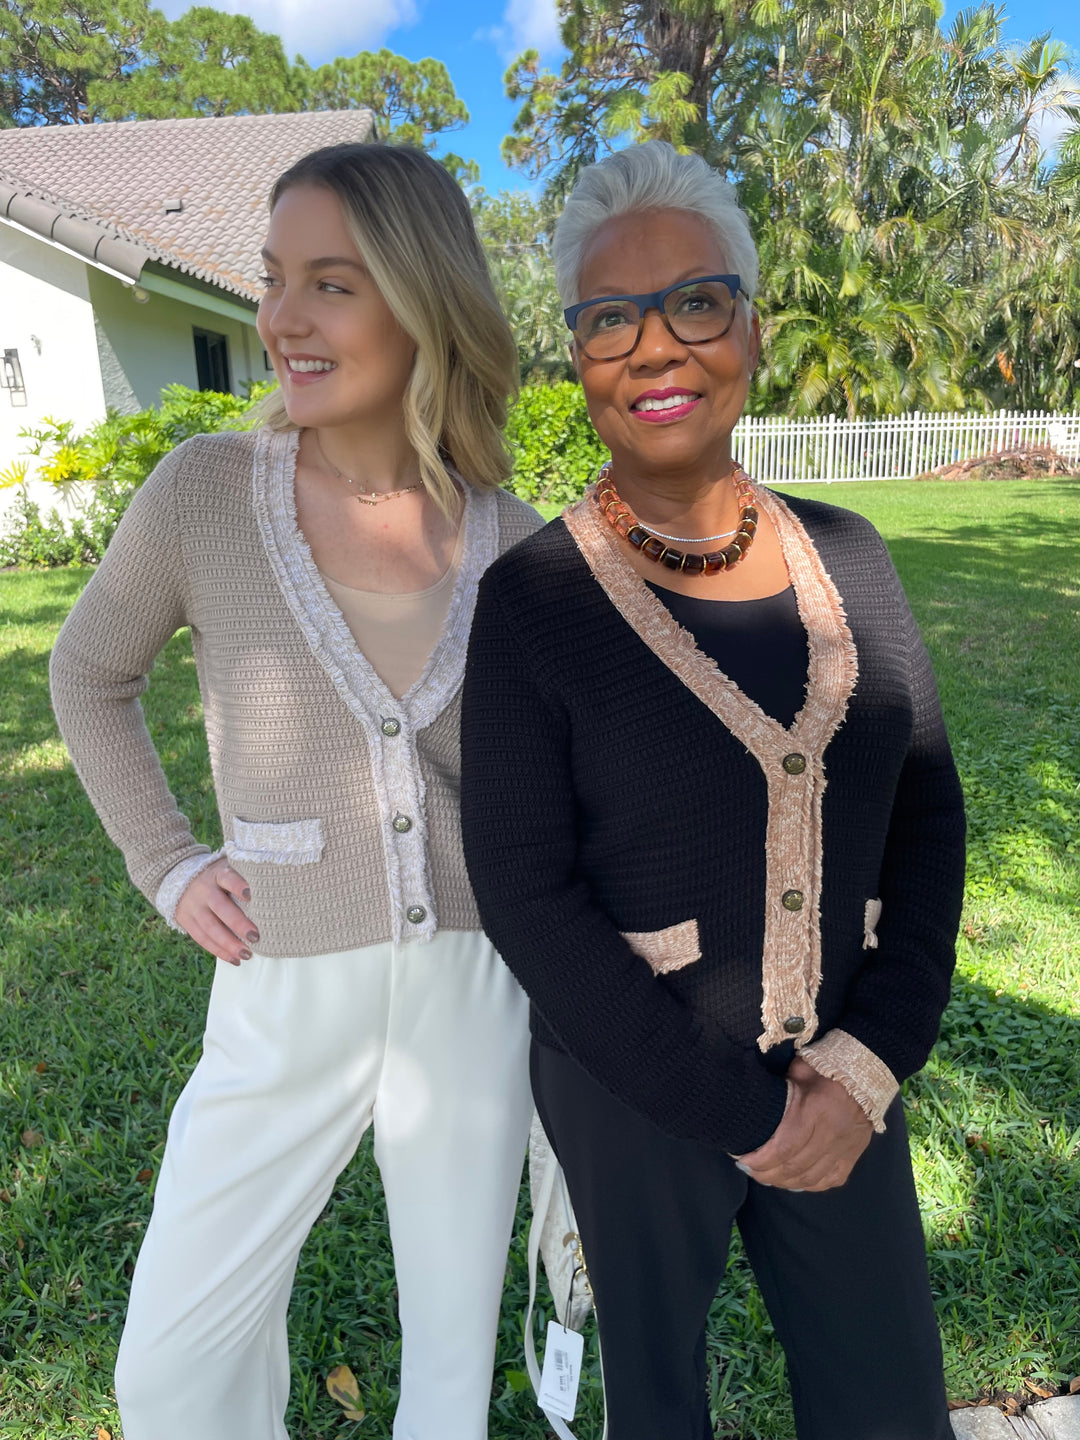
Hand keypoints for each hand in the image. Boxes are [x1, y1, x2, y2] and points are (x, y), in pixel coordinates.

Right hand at [173, 858, 257, 964]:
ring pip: (210, 927)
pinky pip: (202, 938)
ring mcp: (194, 906)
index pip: (228, 878)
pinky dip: (218, 951)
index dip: (238, 886)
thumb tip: (276, 889)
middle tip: (255, 937)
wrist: (182, 880)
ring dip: (229, 943)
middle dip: (238, 923)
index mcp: (218, 874)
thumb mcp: (229, 870)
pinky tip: (234, 959)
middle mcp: (204, 890)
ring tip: (246, 954)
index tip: (251, 895)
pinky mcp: (186, 920)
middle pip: (220, 907)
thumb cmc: (220, 878)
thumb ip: (247, 877)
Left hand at [734, 1056, 871, 1191]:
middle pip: (795, 1167)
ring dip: (784, 1182)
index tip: (743, 1160)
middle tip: (750, 1170)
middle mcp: (831, 1134)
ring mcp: (845, 1149)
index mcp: (815, 1111)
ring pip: (810, 1178)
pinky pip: (829, 1180)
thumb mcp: (798, 1070)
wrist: (867, 1073)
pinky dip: (808, 1185)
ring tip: (766, 1177)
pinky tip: (793, 1181)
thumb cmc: (825, 1068)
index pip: (784, 1147)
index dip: (762, 1160)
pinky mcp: (853, 1156)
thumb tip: (755, 1107)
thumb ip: (779, 1091)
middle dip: (767, 1174)